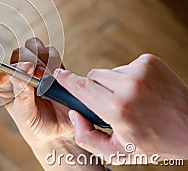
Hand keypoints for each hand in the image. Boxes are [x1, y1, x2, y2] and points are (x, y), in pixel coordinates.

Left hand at [0, 38, 103, 169]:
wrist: (60, 134)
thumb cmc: (36, 127)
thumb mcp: (25, 115)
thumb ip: (22, 95)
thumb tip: (20, 75)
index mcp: (7, 86)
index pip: (5, 69)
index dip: (15, 67)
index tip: (27, 70)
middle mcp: (20, 74)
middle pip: (19, 53)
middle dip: (30, 60)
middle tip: (39, 74)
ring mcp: (37, 69)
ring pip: (34, 47)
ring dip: (42, 58)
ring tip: (47, 76)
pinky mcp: (53, 68)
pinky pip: (51, 53)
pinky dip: (54, 60)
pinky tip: (56, 76)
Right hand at [56, 54, 187, 161]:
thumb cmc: (156, 142)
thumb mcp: (119, 152)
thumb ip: (87, 137)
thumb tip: (74, 113)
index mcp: (118, 109)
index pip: (81, 87)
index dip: (66, 81)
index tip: (57, 75)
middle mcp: (128, 86)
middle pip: (92, 77)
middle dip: (95, 89)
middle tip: (108, 104)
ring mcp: (140, 71)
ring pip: (108, 71)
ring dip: (112, 83)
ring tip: (132, 100)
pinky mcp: (149, 61)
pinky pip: (125, 66)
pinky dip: (128, 78)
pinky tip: (143, 92)